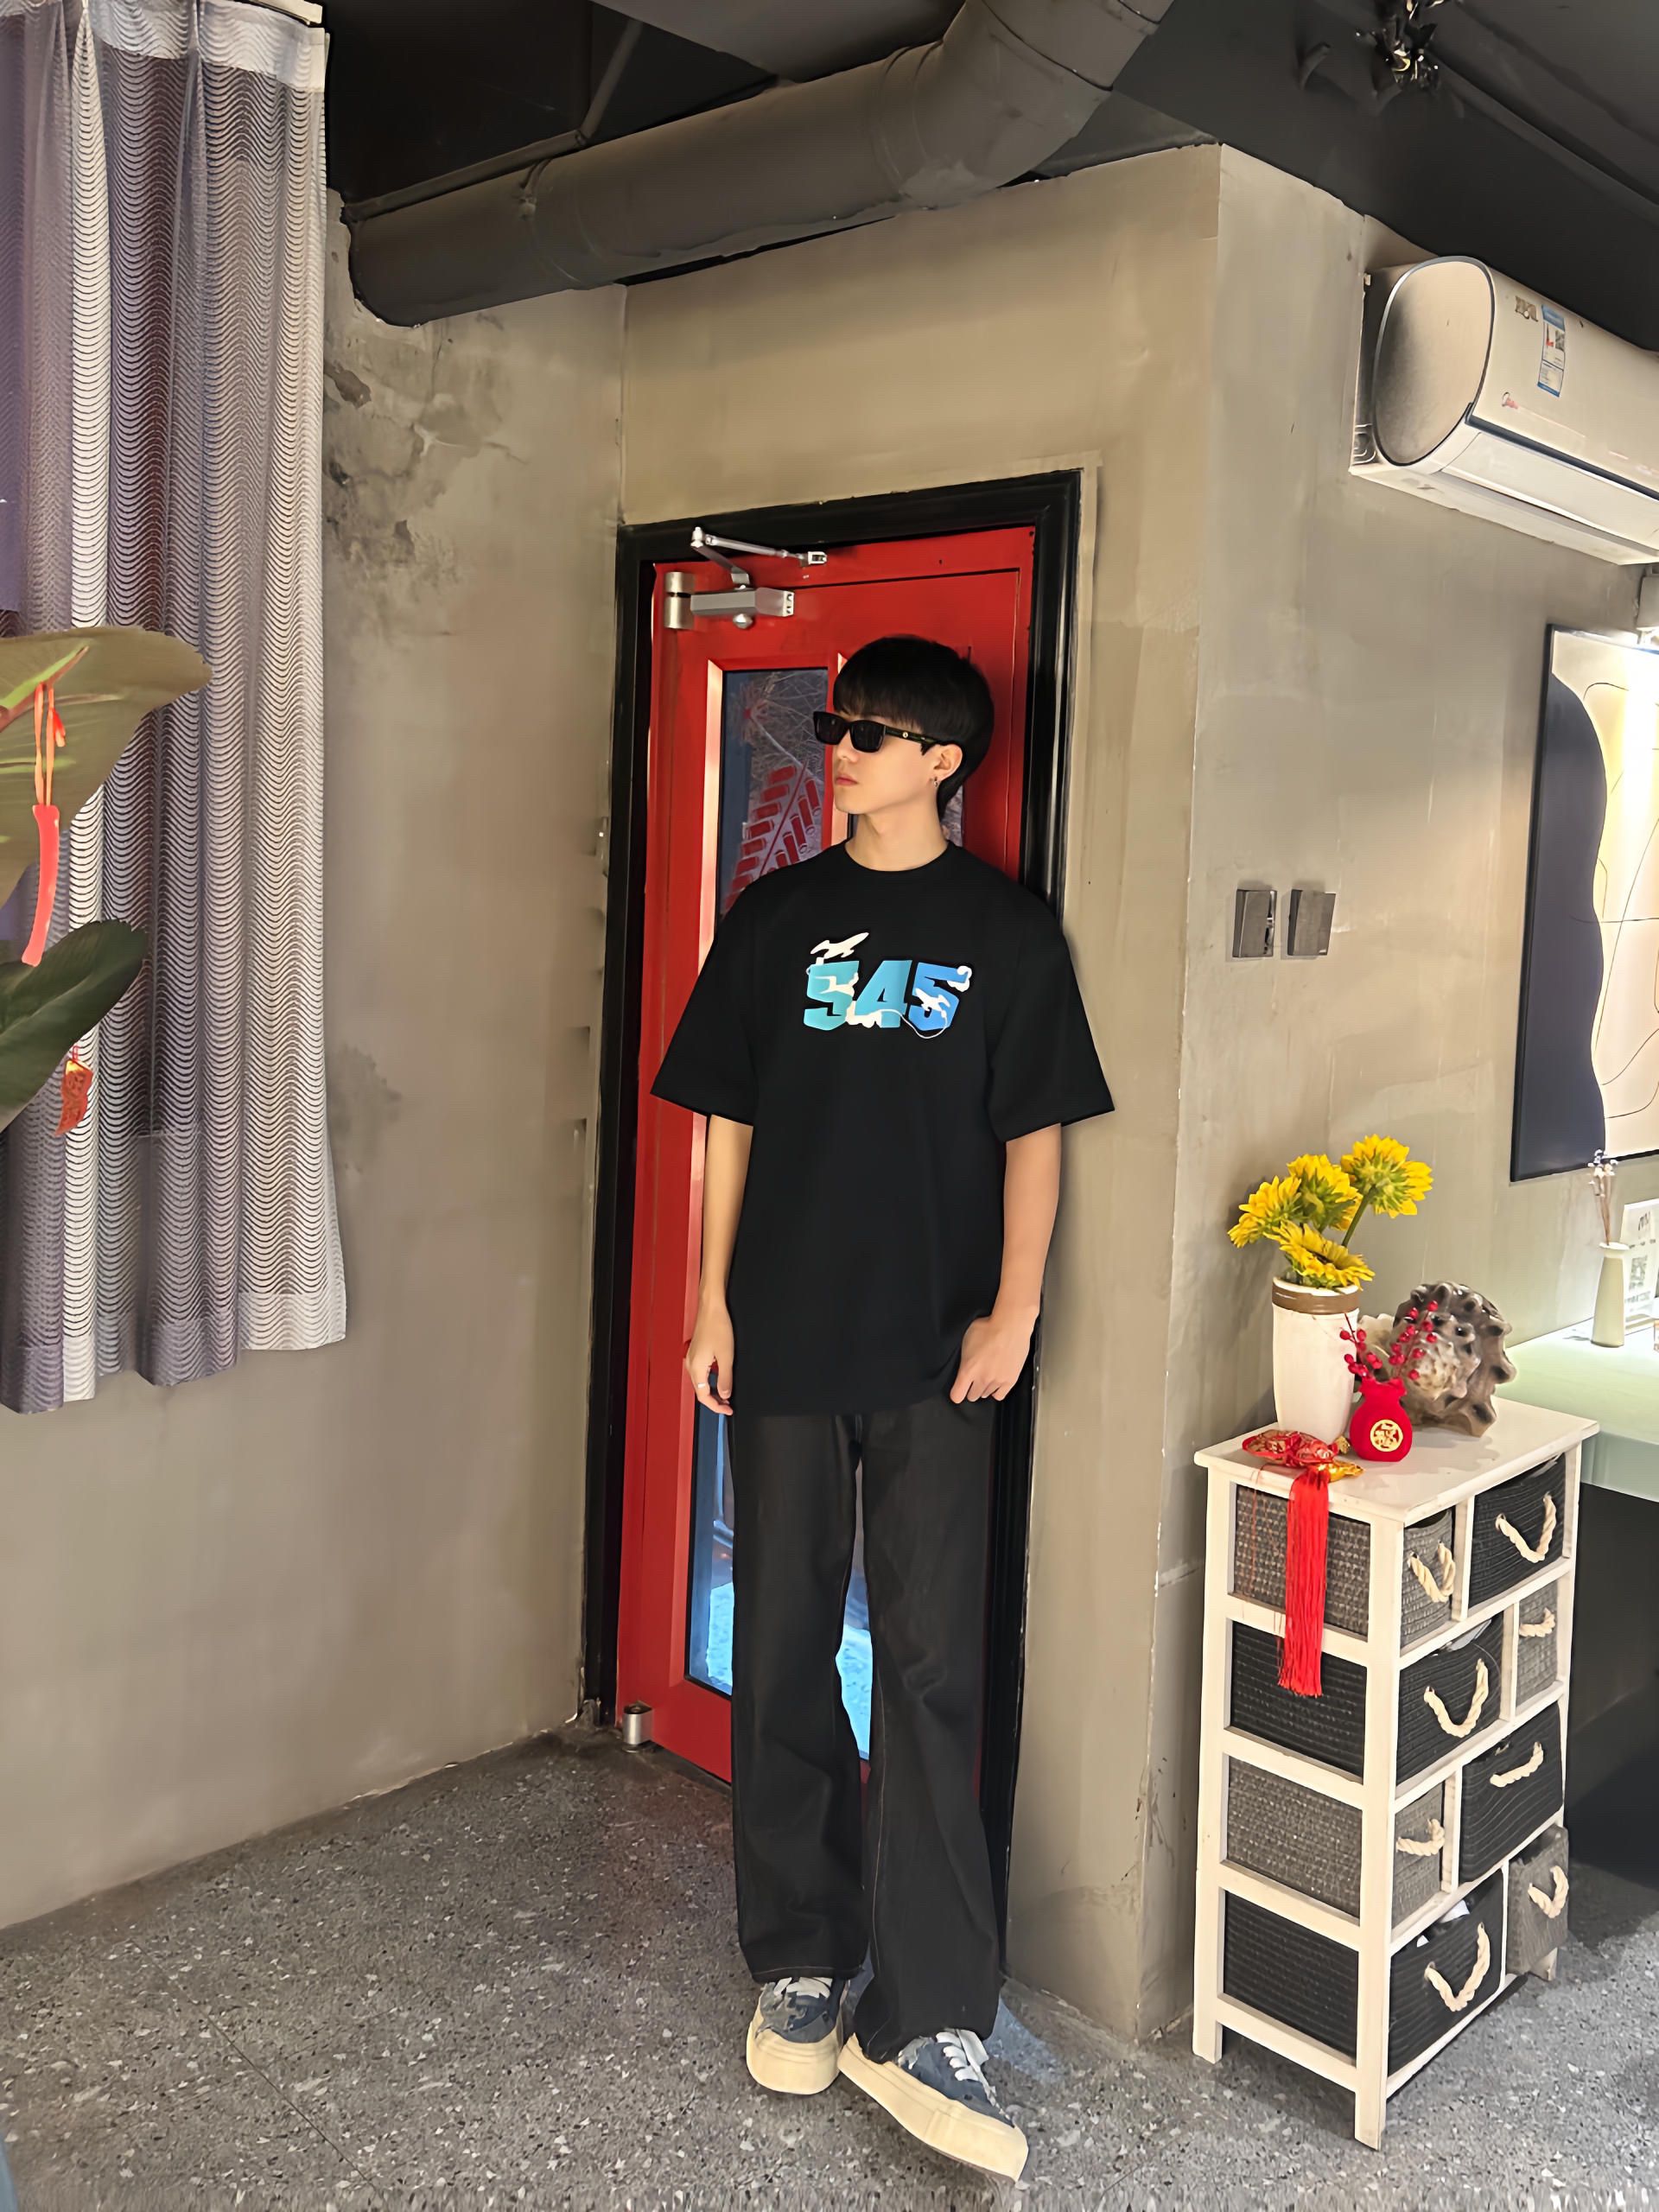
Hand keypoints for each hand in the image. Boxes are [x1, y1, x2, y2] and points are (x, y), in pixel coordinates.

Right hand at [685, 1300, 733, 1414]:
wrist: (711, 1308)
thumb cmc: (717, 1326)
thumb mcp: (727, 1356)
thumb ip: (725, 1378)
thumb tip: (725, 1395)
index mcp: (696, 1368)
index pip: (704, 1397)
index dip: (716, 1407)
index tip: (728, 1410)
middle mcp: (691, 1365)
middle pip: (700, 1391)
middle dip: (715, 1401)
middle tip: (729, 1405)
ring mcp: (692, 1358)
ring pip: (701, 1383)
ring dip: (713, 1391)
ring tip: (726, 1394)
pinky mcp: (696, 1353)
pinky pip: (701, 1373)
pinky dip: (710, 1381)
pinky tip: (720, 1378)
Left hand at [950, 1305, 1036, 1402]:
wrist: (1010, 1326)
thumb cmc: (989, 1327)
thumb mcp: (966, 1339)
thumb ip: (964, 1357)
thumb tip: (964, 1363)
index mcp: (968, 1370)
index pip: (957, 1395)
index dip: (956, 1393)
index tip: (957, 1389)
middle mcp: (982, 1378)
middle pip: (972, 1396)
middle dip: (971, 1389)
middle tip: (974, 1379)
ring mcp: (997, 1381)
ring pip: (986, 1395)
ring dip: (984, 1387)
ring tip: (987, 1375)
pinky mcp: (1010, 1380)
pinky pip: (1000, 1395)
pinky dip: (997, 1390)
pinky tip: (996, 1381)